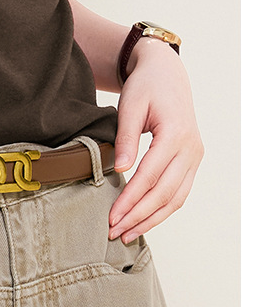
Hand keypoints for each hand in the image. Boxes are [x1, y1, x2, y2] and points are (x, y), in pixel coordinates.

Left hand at [107, 38, 202, 243]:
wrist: (166, 73)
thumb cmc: (145, 86)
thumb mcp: (130, 105)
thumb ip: (125, 138)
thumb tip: (119, 171)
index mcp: (176, 134)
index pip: (150, 177)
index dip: (131, 200)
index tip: (112, 217)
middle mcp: (191, 149)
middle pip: (165, 194)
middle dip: (138, 216)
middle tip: (115, 232)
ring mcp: (194, 157)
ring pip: (175, 198)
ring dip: (151, 219)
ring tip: (127, 233)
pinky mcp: (191, 161)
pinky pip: (179, 192)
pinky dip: (162, 209)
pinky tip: (143, 219)